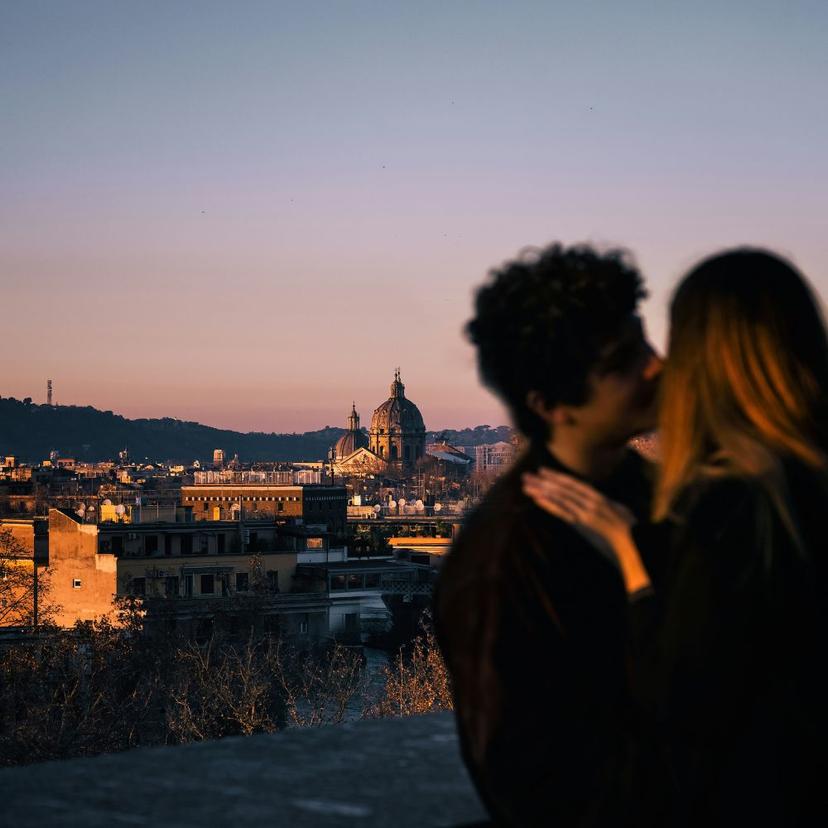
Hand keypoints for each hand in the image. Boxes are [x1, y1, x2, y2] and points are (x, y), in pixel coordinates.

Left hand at [522, 468, 650, 593]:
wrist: (635, 542)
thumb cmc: (630, 530)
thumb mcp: (618, 512)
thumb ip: (605, 505)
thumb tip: (597, 500)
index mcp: (599, 498)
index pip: (574, 484)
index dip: (557, 477)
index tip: (543, 471)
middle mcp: (591, 500)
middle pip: (563, 488)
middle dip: (544, 481)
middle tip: (526, 476)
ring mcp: (586, 510)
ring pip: (560, 496)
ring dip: (541, 490)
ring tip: (525, 485)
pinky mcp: (583, 522)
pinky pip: (562, 511)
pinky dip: (548, 503)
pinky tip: (536, 499)